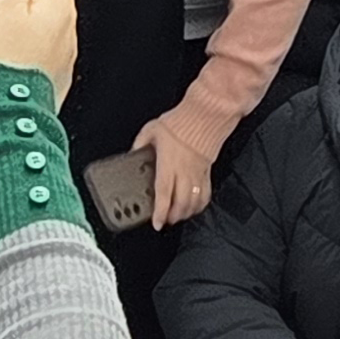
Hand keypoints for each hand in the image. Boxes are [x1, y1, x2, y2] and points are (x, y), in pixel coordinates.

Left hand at [134, 115, 214, 229]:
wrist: (206, 115)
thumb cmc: (180, 122)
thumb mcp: (152, 130)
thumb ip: (140, 143)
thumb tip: (133, 152)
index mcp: (168, 163)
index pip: (164, 193)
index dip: (160, 212)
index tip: (156, 223)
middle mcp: (184, 171)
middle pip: (180, 203)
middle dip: (172, 217)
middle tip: (165, 220)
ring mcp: (197, 173)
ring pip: (193, 202)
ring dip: (185, 213)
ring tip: (177, 216)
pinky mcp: (207, 171)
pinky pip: (205, 194)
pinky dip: (200, 204)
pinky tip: (195, 206)